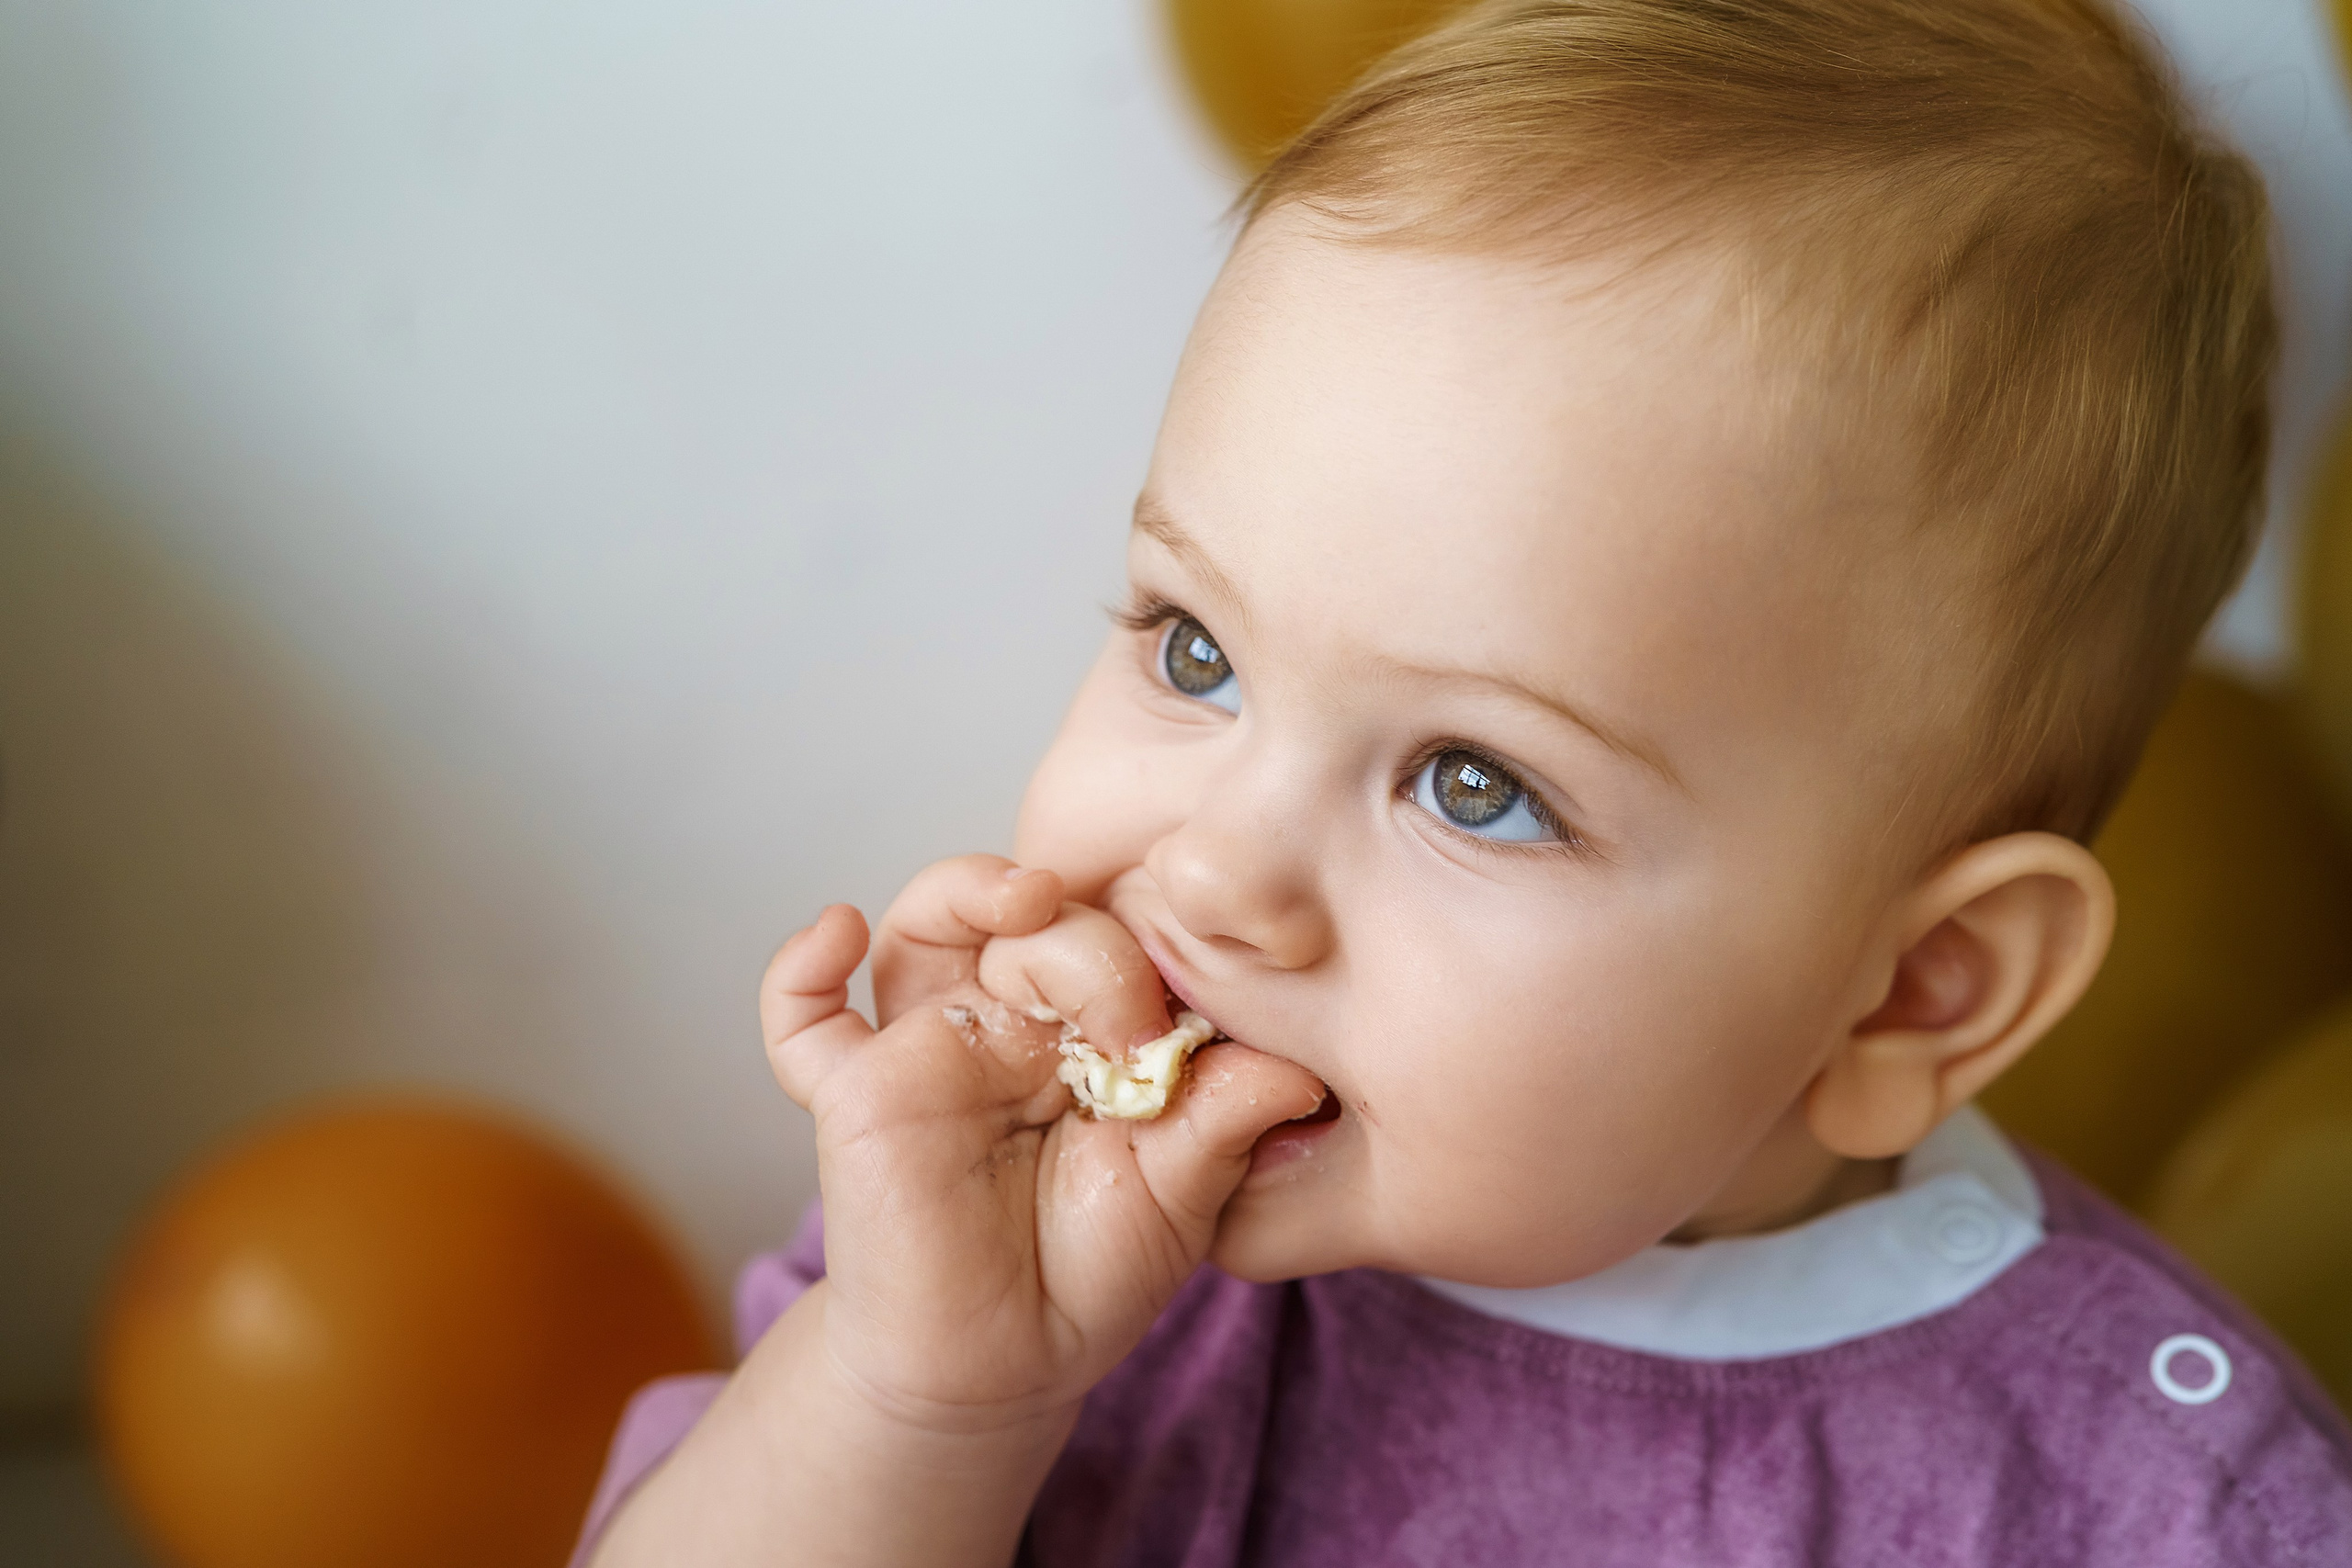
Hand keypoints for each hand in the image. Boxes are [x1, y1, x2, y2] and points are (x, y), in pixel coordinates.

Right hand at [760, 854, 1324, 1433]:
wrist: (1002, 1364)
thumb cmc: (1089, 1269)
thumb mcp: (1181, 1198)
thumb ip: (1224, 1125)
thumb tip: (1296, 1071)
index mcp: (1091, 1024)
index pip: (1117, 938)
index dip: (1152, 958)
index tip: (1185, 1033)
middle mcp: (1006, 1018)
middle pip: (1033, 919)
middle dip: (1088, 947)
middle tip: (1129, 1025)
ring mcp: (925, 1046)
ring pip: (927, 923)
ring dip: (968, 887)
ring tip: (1020, 895)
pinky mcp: (854, 1095)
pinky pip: (801, 1020)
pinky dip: (799, 968)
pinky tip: (831, 931)